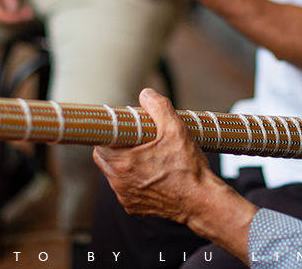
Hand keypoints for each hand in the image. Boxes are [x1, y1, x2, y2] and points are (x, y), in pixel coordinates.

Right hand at [0, 0, 34, 24]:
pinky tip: (26, 10)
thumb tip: (13, 7)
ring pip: (6, 20)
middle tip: (30, 13)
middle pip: (2, 21)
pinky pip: (7, 15)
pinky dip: (17, 15)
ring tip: (30, 12)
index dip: (12, 19)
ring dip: (18, 18)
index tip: (24, 15)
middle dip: (17, 20)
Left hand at [93, 88, 213, 224]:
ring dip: (125, 163)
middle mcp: (120, 183)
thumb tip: (146, 95)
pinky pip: (126, 188)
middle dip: (116, 146)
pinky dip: (134, 179)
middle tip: (135, 138)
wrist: (202, 202)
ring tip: (147, 155)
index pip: (99, 144)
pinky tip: (152, 173)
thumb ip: (159, 107)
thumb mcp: (176, 129)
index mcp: (123, 163)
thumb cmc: (189, 170)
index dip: (109, 133)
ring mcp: (126, 197)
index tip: (120, 128)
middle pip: (104, 159)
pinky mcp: (135, 207)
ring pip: (115, 174)